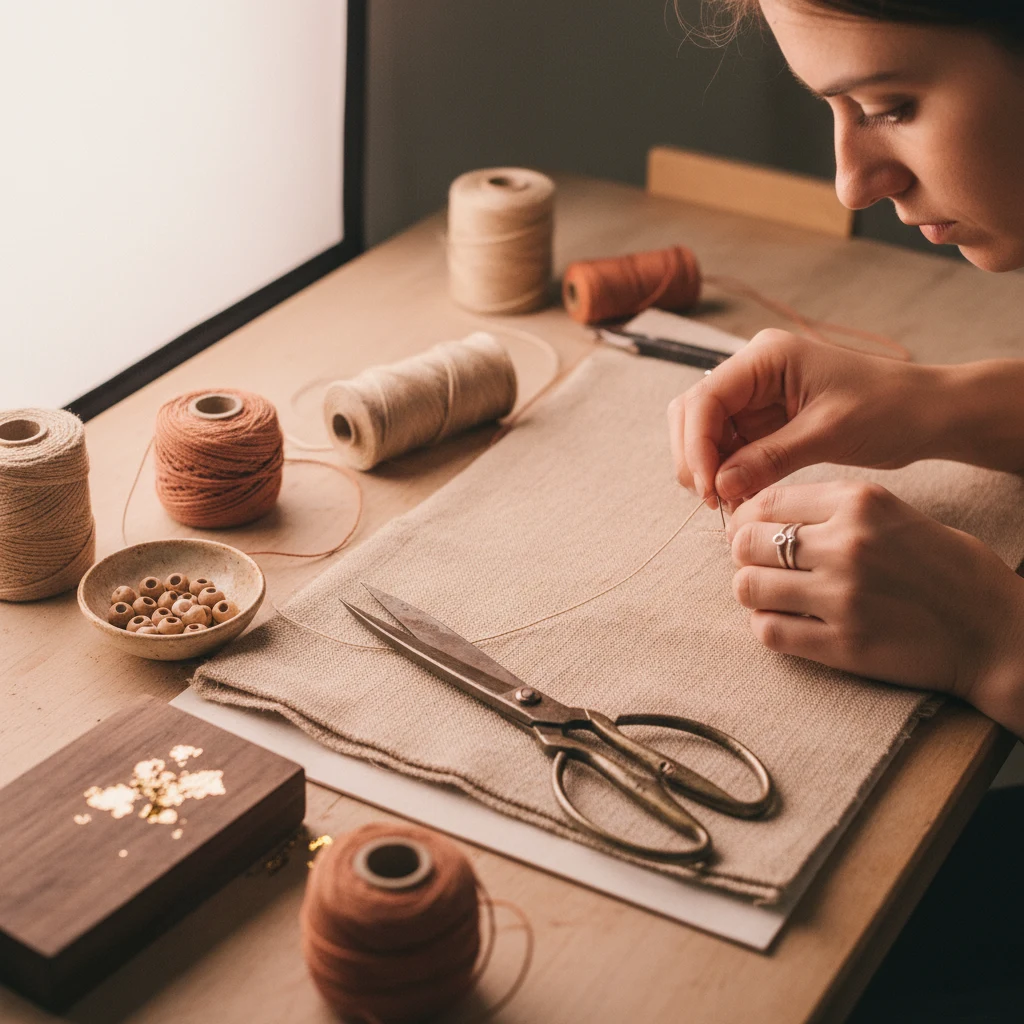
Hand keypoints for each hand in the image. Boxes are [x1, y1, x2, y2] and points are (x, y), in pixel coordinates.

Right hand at [667, 330, 939, 507]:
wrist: (928, 413)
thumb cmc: (889, 410)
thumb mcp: (828, 434)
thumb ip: (768, 459)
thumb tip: (718, 487)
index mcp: (766, 356)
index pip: (706, 399)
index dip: (697, 446)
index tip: (707, 489)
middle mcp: (753, 370)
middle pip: (694, 412)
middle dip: (694, 457)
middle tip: (712, 500)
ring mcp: (756, 394)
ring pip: (704, 431)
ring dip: (707, 467)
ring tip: (726, 502)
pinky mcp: (765, 419)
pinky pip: (728, 446)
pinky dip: (726, 472)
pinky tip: (738, 495)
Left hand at [727, 480, 1023, 732]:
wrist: (997, 633)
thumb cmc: (947, 570)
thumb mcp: (897, 515)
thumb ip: (834, 510)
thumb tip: (764, 515)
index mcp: (861, 503)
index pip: (767, 501)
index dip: (747, 518)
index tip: (750, 531)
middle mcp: (847, 544)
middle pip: (747, 542)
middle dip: (744, 555)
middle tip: (759, 565)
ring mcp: (842, 596)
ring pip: (748, 586)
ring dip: (752, 591)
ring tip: (771, 595)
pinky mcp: (842, 644)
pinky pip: (769, 631)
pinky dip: (767, 626)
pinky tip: (786, 622)